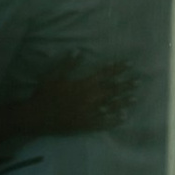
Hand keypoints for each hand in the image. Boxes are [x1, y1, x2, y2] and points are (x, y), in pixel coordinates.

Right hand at [0, 61, 135, 157]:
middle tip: (139, 80)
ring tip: (135, 97)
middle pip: (112, 90)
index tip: (130, 63)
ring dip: (124, 101)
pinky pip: (103, 122)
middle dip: (126, 84)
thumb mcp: (54, 75)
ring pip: (110, 105)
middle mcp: (89, 98)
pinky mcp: (84, 125)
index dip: (118, 68)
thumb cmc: (43, 94)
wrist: (34, 117)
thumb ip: (68, 63)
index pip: (105, 74)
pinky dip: (114, 119)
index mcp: (83, 84)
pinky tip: (124, 117)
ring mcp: (88, 112)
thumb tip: (79, 50)